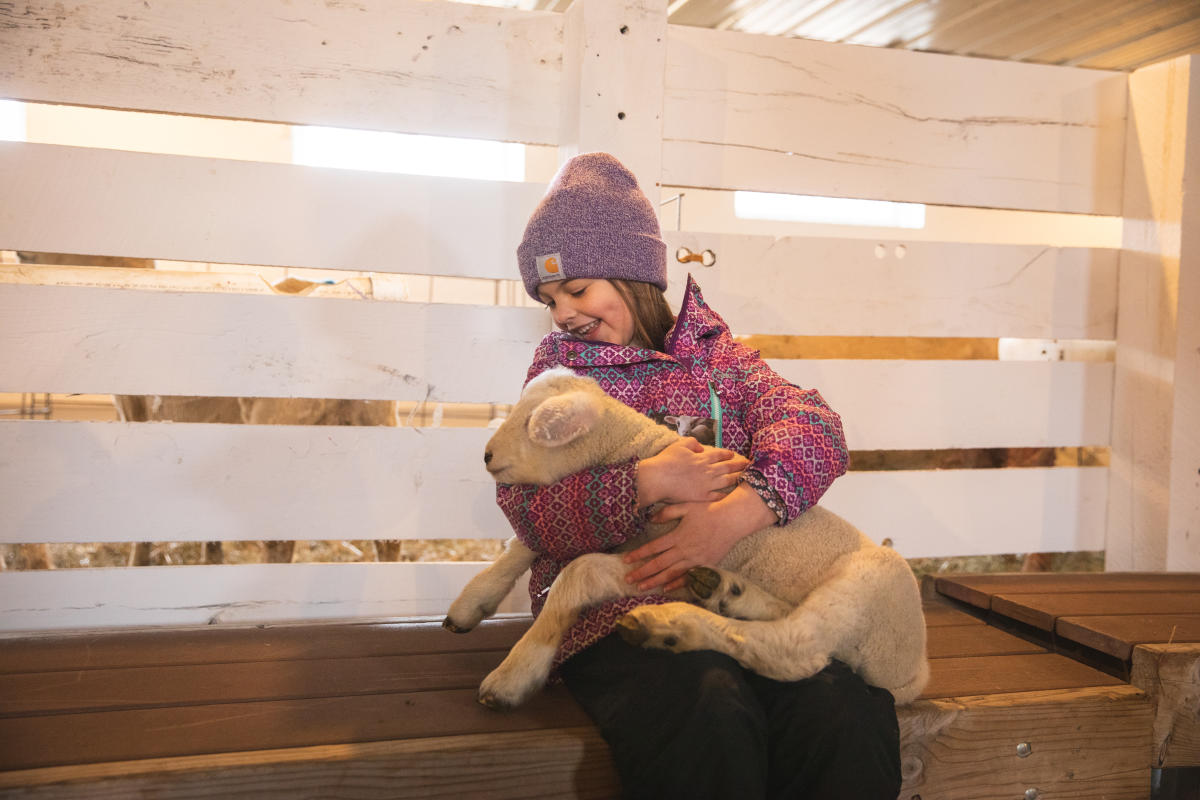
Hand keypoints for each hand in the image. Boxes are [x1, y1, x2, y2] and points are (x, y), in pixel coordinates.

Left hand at [623, 484, 777, 591]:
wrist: (733, 520)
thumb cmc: (709, 510)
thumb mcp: (686, 506)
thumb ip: (667, 513)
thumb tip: (650, 519)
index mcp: (678, 535)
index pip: (653, 547)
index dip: (639, 554)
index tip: (626, 560)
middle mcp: (685, 550)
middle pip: (659, 564)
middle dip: (642, 572)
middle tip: (628, 579)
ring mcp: (695, 559)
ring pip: (671, 574)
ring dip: (655, 581)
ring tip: (641, 587)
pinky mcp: (706, 564)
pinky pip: (688, 577)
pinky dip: (677, 584)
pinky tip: (666, 588)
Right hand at [636, 439, 747, 507]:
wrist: (657, 479)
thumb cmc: (666, 461)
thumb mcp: (679, 445)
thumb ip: (693, 443)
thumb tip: (701, 448)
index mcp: (702, 458)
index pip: (719, 455)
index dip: (728, 455)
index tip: (735, 455)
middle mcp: (707, 470)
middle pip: (727, 467)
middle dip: (739, 465)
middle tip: (749, 465)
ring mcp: (706, 484)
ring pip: (726, 481)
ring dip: (736, 478)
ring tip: (744, 478)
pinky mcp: (701, 497)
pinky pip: (717, 496)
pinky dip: (725, 495)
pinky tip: (730, 495)